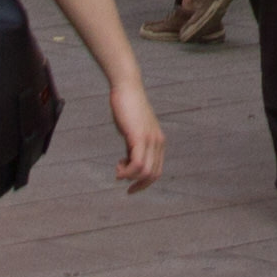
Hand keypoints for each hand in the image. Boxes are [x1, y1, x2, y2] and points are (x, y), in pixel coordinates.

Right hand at [106, 75, 164, 192]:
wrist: (127, 89)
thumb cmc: (127, 109)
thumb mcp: (132, 132)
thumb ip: (133, 147)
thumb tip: (128, 163)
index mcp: (159, 142)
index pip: (157, 171)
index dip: (144, 183)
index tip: (129, 187)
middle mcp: (158, 143)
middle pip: (153, 175)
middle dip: (137, 185)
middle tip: (121, 181)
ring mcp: (151, 140)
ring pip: (145, 172)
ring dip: (129, 177)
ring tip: (118, 170)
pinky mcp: (140, 137)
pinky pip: (137, 164)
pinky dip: (127, 172)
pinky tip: (118, 168)